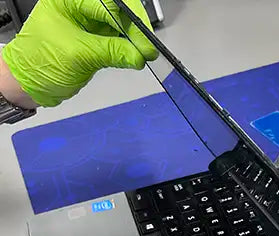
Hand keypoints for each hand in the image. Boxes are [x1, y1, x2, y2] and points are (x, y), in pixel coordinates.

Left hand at [1, 0, 156, 107]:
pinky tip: (136, 56)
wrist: (28, 83)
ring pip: (120, 25)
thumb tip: (139, 55)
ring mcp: (87, 22)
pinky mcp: (94, 38)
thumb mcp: (78, 55)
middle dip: (136, 30)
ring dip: (134, 40)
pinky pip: (117, 39)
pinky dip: (128, 48)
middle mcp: (79, 7)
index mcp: (68, 0)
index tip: (146, 42)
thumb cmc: (38, 63)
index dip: (131, 23)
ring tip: (145, 54)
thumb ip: (111, 53)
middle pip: (117, 12)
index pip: (108, 5)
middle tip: (149, 49)